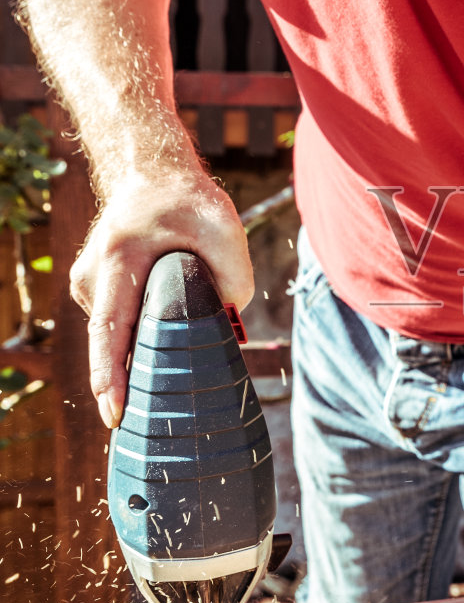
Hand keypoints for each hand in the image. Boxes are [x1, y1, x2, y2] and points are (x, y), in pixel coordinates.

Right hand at [70, 167, 253, 427]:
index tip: (114, 413)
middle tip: (143, 428)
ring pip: (117, 335)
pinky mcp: (97, 290)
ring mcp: (90, 284)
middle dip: (123, 386)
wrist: (153, 174)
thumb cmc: (189, 201)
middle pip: (111, 342)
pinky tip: (159, 351)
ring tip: (168, 374)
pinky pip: (118, 326)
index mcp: (119, 259)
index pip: (111, 327)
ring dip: (140, 355)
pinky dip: (137, 341)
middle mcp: (95, 275)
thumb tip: (229, 323)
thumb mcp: (226, 229)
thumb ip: (234, 278)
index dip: (111, 375)